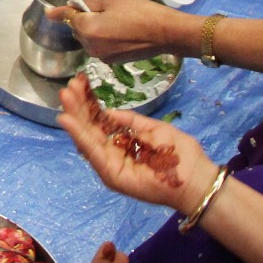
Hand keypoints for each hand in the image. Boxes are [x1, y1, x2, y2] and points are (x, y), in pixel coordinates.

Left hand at [54, 0, 190, 63]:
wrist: (165, 33)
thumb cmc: (140, 12)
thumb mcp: (112, 1)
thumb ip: (88, 5)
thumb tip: (69, 7)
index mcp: (88, 29)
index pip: (69, 18)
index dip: (61, 12)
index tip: (50, 11)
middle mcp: (90, 46)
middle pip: (79, 30)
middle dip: (85, 20)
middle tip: (103, 9)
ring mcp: (101, 56)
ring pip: (89, 39)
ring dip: (95, 30)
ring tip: (115, 20)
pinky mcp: (112, 61)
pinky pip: (100, 46)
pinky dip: (104, 39)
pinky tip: (120, 31)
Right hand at [57, 75, 218, 212]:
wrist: (197, 179)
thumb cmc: (181, 155)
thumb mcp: (154, 129)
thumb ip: (131, 122)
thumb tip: (108, 111)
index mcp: (122, 145)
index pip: (100, 123)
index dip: (89, 105)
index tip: (79, 84)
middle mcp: (113, 156)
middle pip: (90, 130)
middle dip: (77, 108)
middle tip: (67, 86)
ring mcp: (111, 167)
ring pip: (87, 139)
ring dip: (74, 117)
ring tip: (65, 96)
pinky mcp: (113, 176)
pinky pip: (94, 153)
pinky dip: (80, 135)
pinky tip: (68, 120)